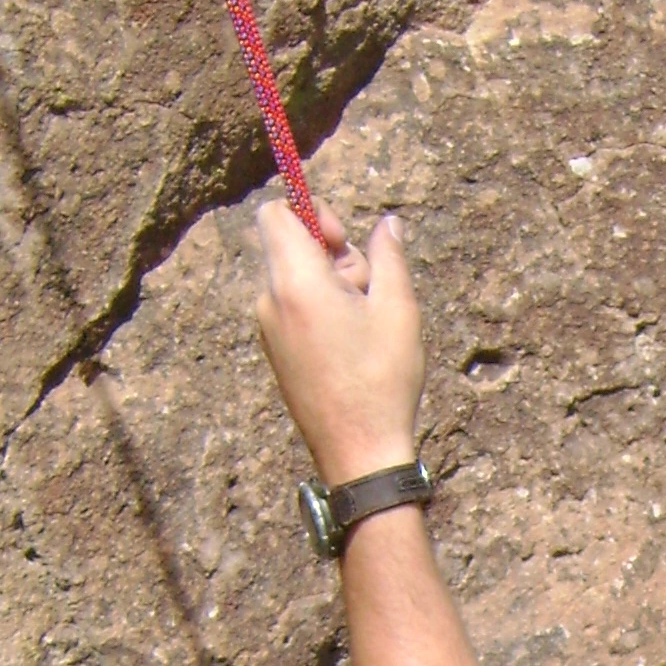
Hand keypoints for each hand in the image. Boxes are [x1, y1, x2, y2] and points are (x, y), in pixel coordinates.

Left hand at [253, 196, 424, 485]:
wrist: (358, 454)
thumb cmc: (380, 381)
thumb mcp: (398, 309)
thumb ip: (389, 256)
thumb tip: (388, 224)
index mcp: (295, 282)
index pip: (276, 212)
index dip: (311, 212)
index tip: (342, 242)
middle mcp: (271, 301)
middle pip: (288, 243)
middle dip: (328, 251)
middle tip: (363, 288)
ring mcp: (268, 328)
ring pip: (293, 276)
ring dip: (327, 283)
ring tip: (360, 322)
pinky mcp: (275, 351)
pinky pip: (291, 307)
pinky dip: (318, 308)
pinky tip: (348, 343)